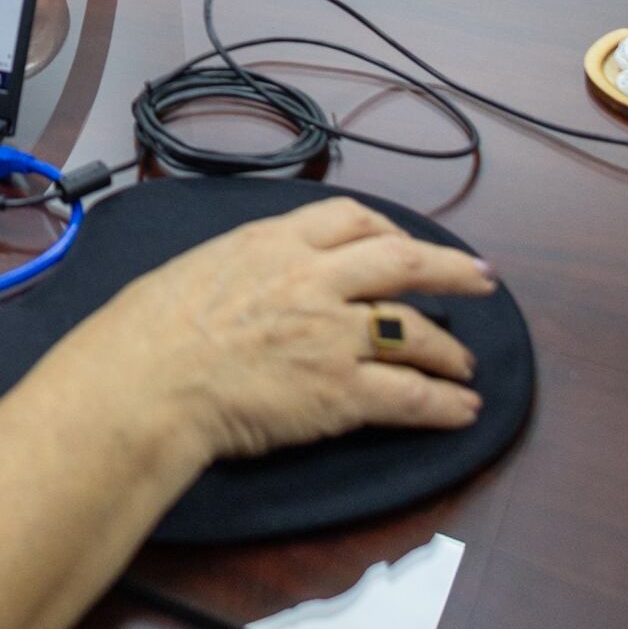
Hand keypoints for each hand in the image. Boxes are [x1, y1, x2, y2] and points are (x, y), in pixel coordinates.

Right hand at [59, 198, 490, 464]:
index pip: (350, 218)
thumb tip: (251, 274)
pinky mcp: (341, 392)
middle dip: (451, 270)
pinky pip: (410, 395)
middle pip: (404, 261)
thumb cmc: (148, 330)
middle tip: (482, 278)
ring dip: (449, 350)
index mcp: (275, 241)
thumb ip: (243, 263)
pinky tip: (464, 410)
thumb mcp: (198, 266)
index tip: (403, 243)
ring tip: (466, 366)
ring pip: (414, 331)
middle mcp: (315, 279)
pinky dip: (445, 404)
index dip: (388, 230)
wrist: (145, 383)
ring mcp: (333, 335)